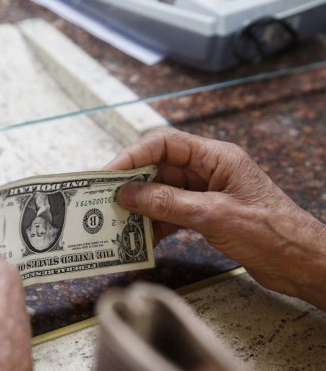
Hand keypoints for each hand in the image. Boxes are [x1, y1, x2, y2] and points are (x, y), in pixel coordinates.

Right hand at [106, 127, 325, 309]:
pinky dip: (156, 224)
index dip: (134, 156)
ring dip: (142, 206)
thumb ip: (166, 202)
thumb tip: (127, 193)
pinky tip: (142, 237)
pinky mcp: (207, 215)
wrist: (302, 264)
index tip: (110, 173)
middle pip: (160, 168)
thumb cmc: (271, 232)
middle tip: (106, 199)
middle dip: (133, 183)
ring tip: (119, 221)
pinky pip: (172, 213)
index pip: (165, 144)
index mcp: (216, 157)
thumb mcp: (212, 215)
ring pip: (163, 192)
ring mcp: (207, 193)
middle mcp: (209, 171)